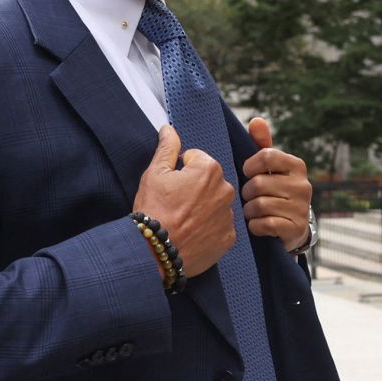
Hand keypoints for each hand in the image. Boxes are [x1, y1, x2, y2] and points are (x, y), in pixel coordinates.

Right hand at [132, 125, 237, 277]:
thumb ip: (167, 148)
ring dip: (202, 208)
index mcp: (209, 169)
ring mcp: (228, 215)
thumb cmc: (153, 210)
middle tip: (174, 204)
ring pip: (215, 203)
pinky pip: (219, 226)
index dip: (179, 171)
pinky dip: (208, 228)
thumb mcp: (154, 173)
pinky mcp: (228, 238)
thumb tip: (169, 129)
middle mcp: (226, 190)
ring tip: (182, 220)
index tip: (170, 186)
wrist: (154, 251)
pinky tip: (191, 233)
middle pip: (208, 181)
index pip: (196, 159)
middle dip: (194, 188)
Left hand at [241, 117, 311, 252]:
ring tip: (253, 211)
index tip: (247, 173)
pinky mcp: (296, 228)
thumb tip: (257, 121)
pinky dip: (255, 226)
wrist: (292, 226)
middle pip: (258, 184)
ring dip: (249, 211)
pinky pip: (264, 224)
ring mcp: (301, 208)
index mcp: (296, 165)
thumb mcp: (270, 167)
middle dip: (246, 193)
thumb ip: (262, 144)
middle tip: (249, 197)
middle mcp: (303, 185)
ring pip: (259, 205)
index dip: (249, 166)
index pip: (266, 156)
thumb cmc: (275, 190)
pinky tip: (258, 225)